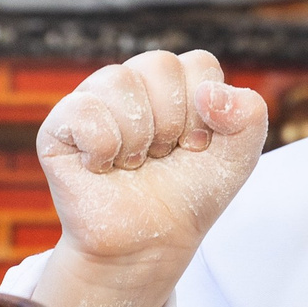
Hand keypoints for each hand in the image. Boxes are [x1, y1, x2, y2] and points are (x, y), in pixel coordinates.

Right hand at [32, 51, 265, 306]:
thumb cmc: (190, 193)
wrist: (151, 242)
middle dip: (173, 122)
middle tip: (165, 155)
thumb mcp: (239, 156)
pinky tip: (104, 167)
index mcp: (174, 80)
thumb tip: (210, 92)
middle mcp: (132, 82)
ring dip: (140, 137)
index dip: (205, 112)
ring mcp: (92, 100)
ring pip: (119, 81)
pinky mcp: (58, 127)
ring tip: (135, 163)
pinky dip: (104, 148)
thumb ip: (249, 114)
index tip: (197, 146)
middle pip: (159, 64)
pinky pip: (83, 110)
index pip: (198, 64)